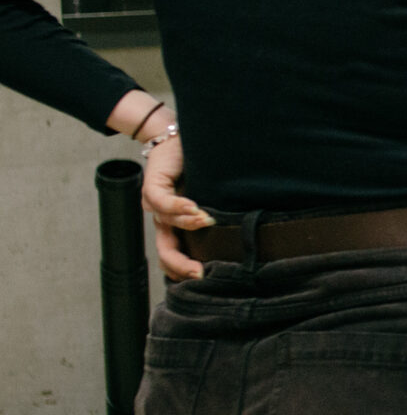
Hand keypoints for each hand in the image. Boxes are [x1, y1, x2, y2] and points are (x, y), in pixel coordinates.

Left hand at [142, 135, 211, 279]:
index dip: (184, 269)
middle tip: (199, 271)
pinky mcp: (152, 186)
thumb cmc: (199, 167)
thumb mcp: (212, 197)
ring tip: (208, 220)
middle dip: (180, 263)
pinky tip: (194, 207)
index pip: (174, 255)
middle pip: (164, 250)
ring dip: (189, 224)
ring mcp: (155, 204)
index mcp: (175, 225)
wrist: (177, 137)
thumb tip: (246, 234)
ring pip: (168, 223)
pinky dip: (179, 206)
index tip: (203, 277)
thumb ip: (219, 214)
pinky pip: (162, 202)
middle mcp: (163, 219)